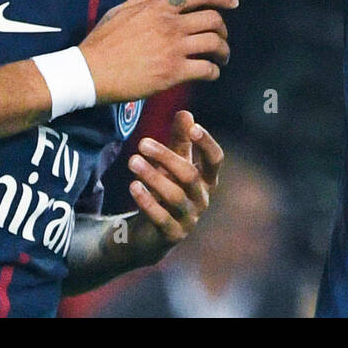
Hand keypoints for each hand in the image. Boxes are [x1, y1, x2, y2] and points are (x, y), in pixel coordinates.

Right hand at [80, 0, 237, 102]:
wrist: (91, 71)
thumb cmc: (102, 41)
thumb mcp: (121, 11)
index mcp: (159, 7)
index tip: (233, 2)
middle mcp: (171, 24)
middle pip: (213, 20)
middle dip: (224, 29)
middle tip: (223, 38)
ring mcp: (174, 48)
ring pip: (214, 44)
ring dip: (223, 51)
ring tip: (221, 58)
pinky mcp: (173, 72)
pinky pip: (206, 69)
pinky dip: (214, 72)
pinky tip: (210, 74)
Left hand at [127, 110, 222, 253]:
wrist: (152, 233)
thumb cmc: (167, 190)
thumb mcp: (173, 164)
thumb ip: (180, 140)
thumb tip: (185, 113)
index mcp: (207, 179)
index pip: (215, 159)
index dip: (206, 143)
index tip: (193, 127)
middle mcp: (202, 199)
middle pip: (189, 175)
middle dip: (166, 157)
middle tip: (141, 142)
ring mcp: (188, 218)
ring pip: (174, 196)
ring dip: (152, 176)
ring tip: (132, 161)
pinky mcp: (172, 235)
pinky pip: (161, 218)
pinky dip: (147, 201)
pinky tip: (133, 186)